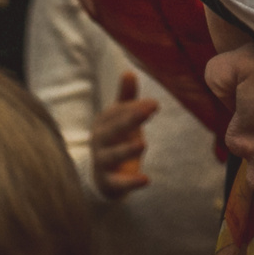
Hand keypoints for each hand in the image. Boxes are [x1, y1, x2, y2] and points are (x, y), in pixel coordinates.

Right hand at [89, 69, 159, 198]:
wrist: (103, 176)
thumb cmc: (116, 139)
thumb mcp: (121, 118)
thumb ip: (126, 98)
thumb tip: (129, 72)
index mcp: (103, 123)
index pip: (117, 113)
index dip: (134, 107)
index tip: (154, 103)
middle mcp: (99, 141)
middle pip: (113, 130)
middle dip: (130, 119)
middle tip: (150, 109)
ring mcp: (102, 162)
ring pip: (112, 156)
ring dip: (126, 150)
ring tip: (143, 144)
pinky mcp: (109, 182)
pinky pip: (118, 183)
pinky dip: (130, 182)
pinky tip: (146, 180)